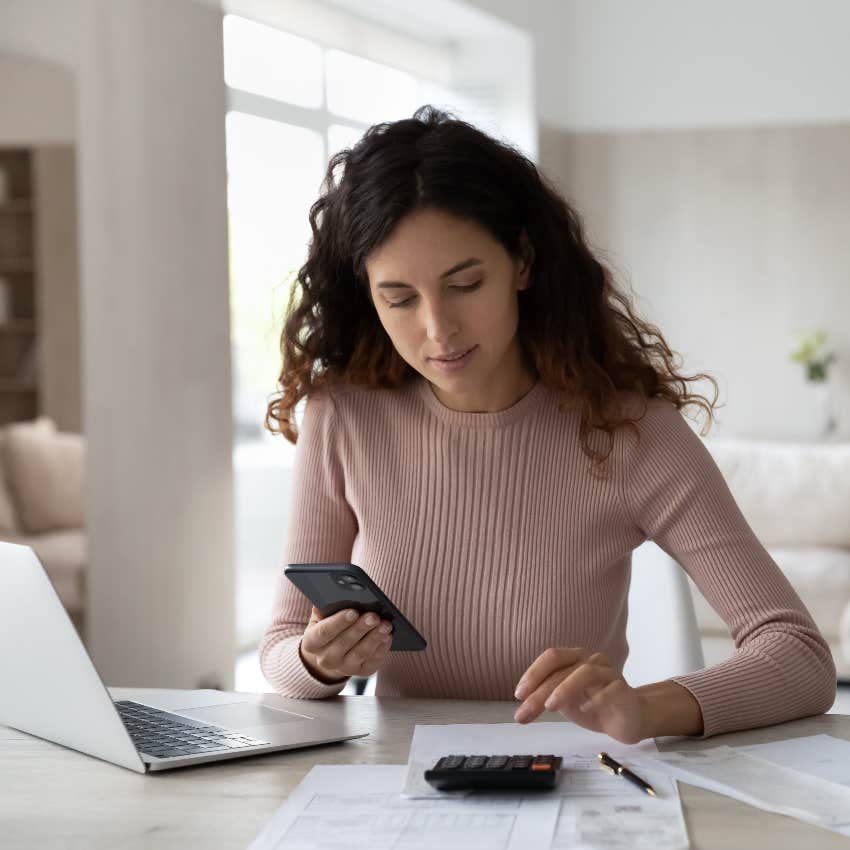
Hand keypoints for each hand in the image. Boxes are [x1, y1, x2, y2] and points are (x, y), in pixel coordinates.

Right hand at [299, 606, 393, 683]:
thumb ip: (324, 609)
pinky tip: (387, 636)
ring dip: (374, 637)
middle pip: (344, 643)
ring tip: (385, 624)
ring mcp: (343, 668)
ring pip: (360, 653)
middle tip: (374, 616)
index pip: (324, 632)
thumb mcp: (320, 618)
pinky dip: (382, 647)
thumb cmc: (327, 628)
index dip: (339, 622)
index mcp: (311, 643)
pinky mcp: (361, 672)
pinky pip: (373, 661)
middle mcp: (325, 659)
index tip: (353, 611)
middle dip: (361, 628)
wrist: (331, 654)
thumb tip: (331, 597)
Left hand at [513, 647, 647, 743]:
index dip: (533, 673)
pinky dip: (596, 698)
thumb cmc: (594, 706)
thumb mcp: (565, 701)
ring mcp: (609, 673)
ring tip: (551, 707)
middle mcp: (592, 660)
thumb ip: (546, 697)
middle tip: (525, 712)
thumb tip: (521, 706)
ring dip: (565, 689)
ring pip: (585, 672)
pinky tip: (584, 709)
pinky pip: (610, 689)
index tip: (518, 695)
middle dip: (540, 691)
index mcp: (575, 658)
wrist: (629, 720)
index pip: (552, 657)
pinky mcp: (624, 690)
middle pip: (563, 669)